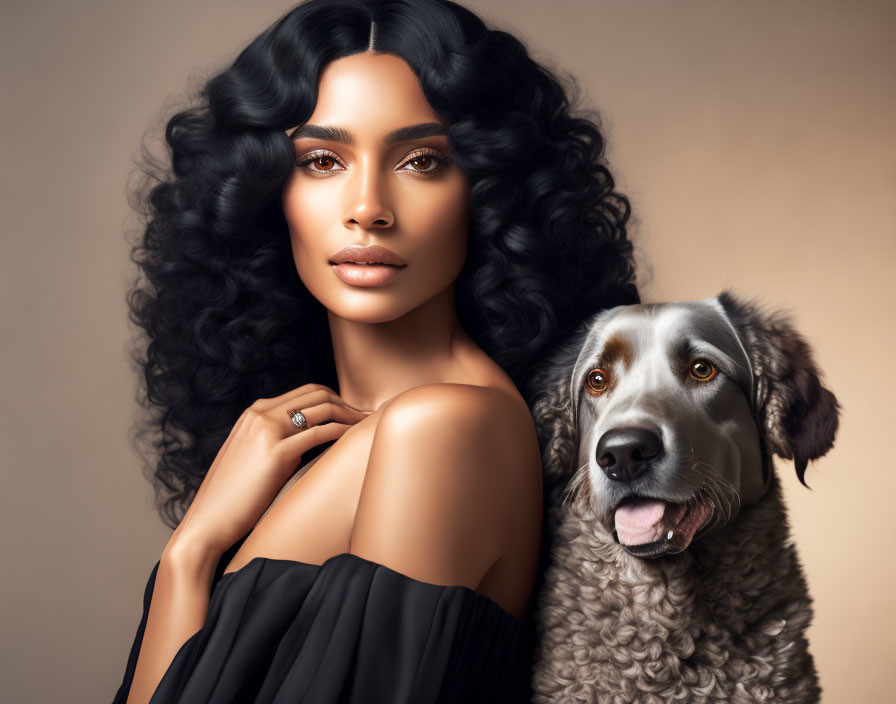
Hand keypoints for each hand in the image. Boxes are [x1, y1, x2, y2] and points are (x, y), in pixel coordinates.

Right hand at [167, 383, 371, 558]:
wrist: (207, 523)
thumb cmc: (232, 498)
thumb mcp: (250, 458)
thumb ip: (273, 441)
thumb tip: (306, 441)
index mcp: (253, 413)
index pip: (305, 392)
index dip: (334, 399)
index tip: (354, 412)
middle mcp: (259, 414)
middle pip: (317, 394)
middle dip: (347, 403)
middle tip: (368, 418)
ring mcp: (266, 430)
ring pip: (321, 409)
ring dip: (351, 415)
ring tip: (369, 426)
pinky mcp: (275, 453)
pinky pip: (319, 433)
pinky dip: (343, 432)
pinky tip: (356, 439)